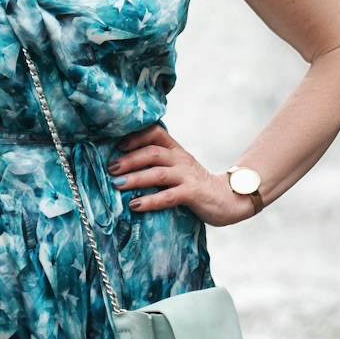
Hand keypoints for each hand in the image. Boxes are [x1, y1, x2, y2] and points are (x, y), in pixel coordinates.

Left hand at [107, 125, 255, 226]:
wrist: (228, 198)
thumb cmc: (195, 184)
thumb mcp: (178, 168)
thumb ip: (158, 164)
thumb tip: (123, 167)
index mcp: (176, 150)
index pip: (156, 132)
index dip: (136, 136)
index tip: (118, 145)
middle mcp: (181, 159)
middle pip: (152, 152)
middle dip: (129, 159)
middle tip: (111, 168)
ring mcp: (187, 176)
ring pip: (158, 172)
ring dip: (135, 178)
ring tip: (117, 184)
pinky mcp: (192, 193)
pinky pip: (168, 196)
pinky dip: (150, 200)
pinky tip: (135, 206)